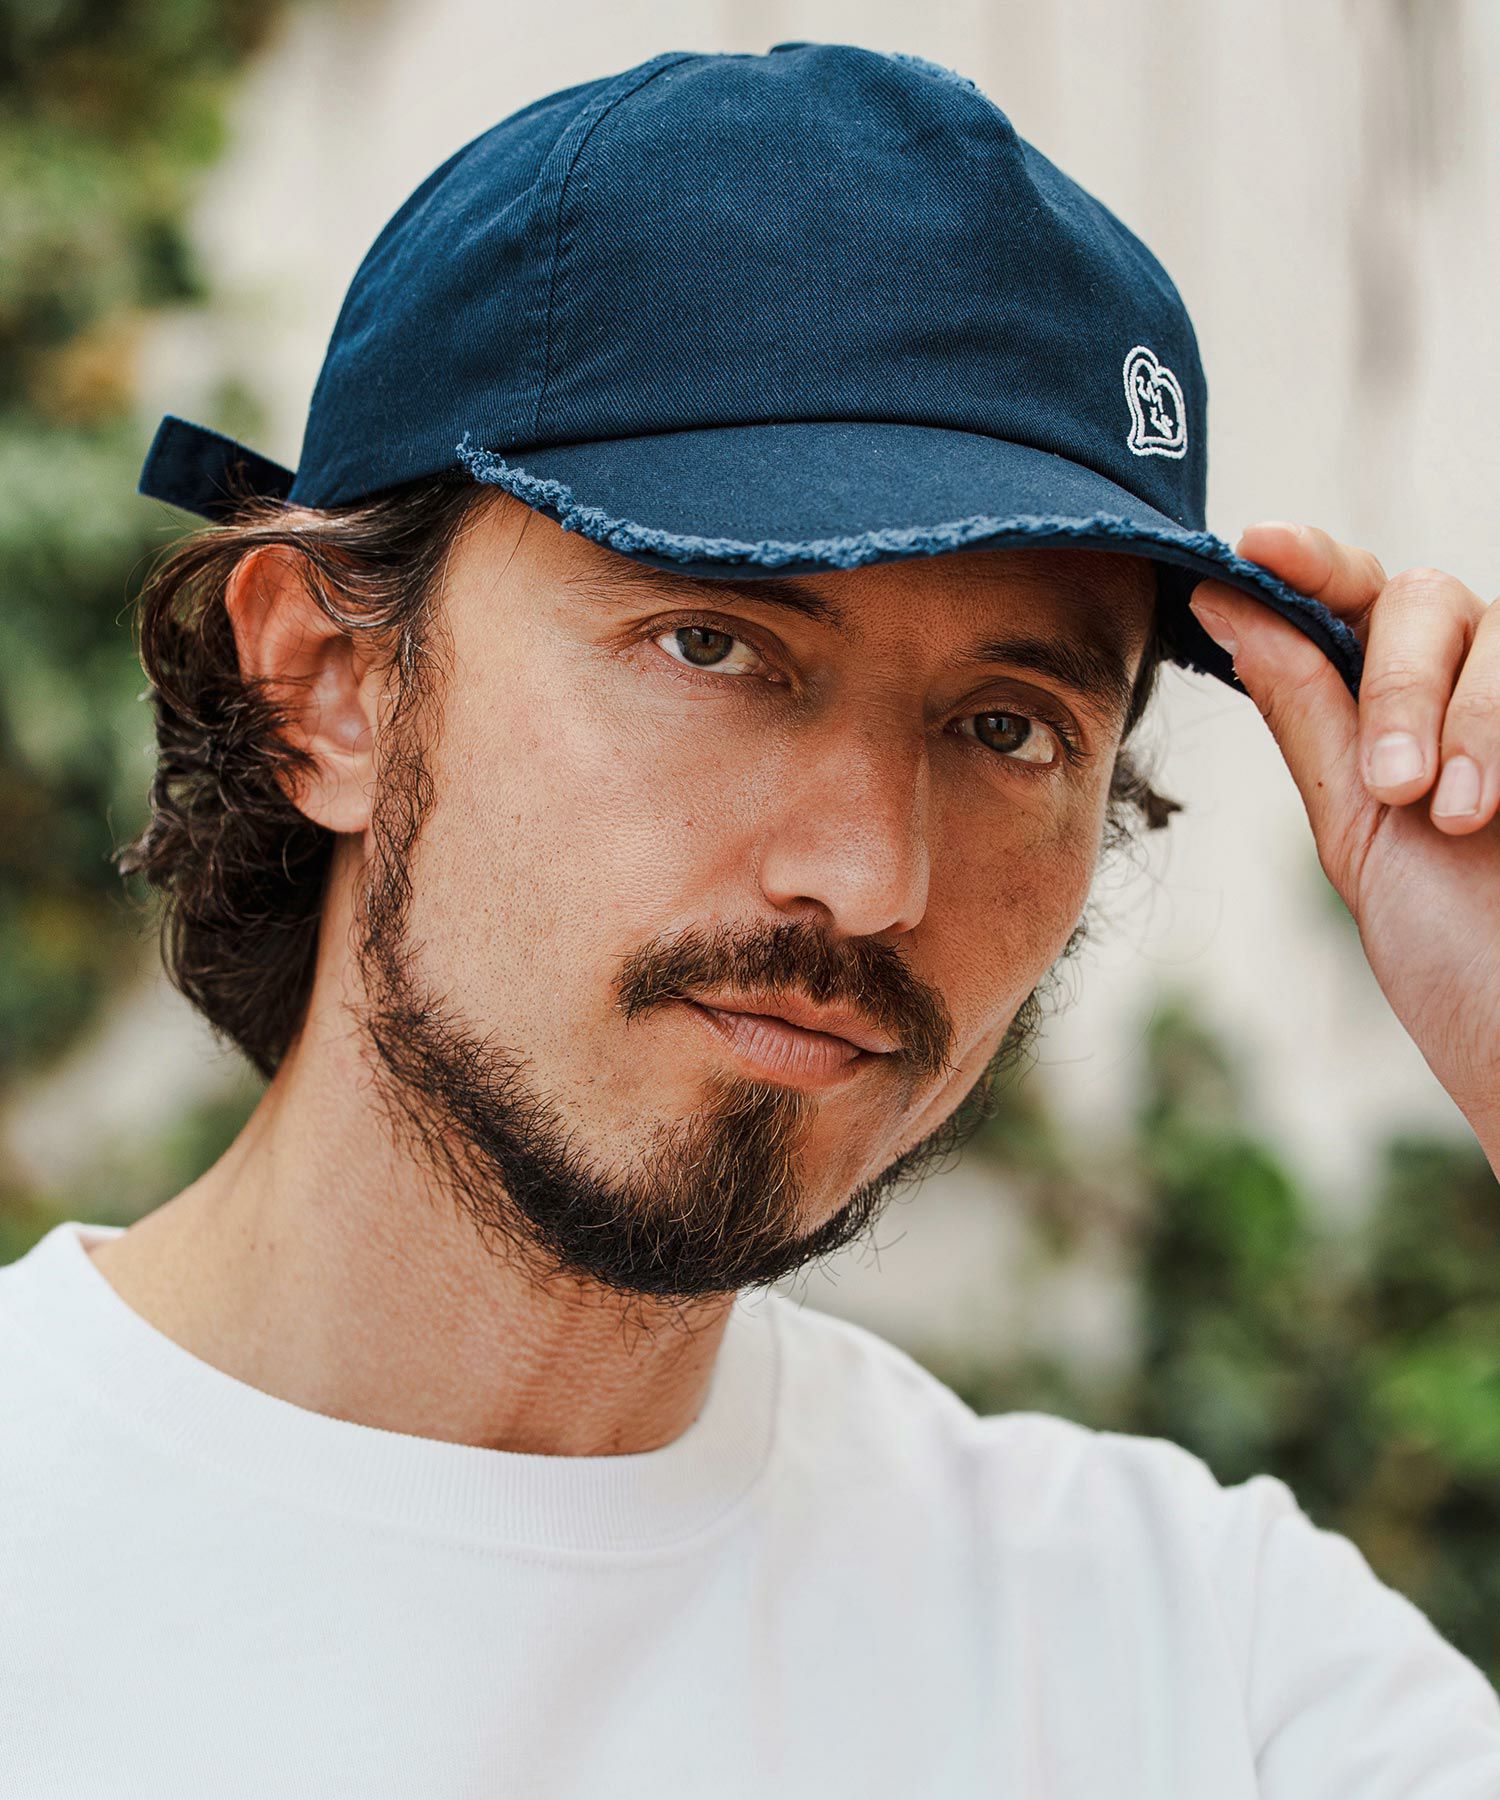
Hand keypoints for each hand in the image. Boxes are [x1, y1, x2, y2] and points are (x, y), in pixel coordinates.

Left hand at [1187, 526, 1499, 1163]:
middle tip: (1393, 785)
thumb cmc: (1461, 952)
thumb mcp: (1362, 828)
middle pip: (1428, 597)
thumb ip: (1308, 709)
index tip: (1255, 544)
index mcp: (1406, 708)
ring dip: (1465, 713)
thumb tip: (1222, 599)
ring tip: (1456, 813)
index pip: (1356, 598)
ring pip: (1498, 626)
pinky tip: (1498, 804)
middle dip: (1399, 682)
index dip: (1309, 561)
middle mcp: (1481, 689)